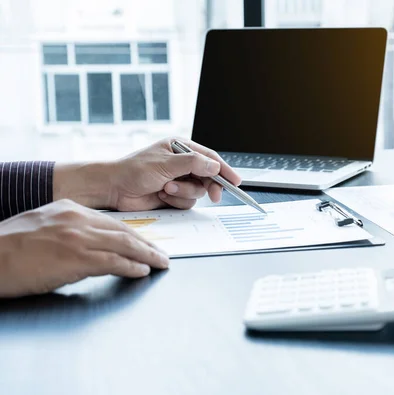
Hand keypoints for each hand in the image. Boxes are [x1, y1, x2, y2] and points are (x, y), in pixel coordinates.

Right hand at [0, 199, 169, 297]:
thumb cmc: (8, 248)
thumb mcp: (42, 227)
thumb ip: (68, 230)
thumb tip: (90, 245)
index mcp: (69, 210)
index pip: (111, 222)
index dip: (132, 234)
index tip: (145, 242)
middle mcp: (77, 220)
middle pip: (123, 231)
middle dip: (146, 244)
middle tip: (161, 254)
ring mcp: (78, 238)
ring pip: (124, 244)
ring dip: (146, 256)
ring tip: (160, 263)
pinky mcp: (76, 258)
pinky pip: (113, 261)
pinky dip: (131, 267)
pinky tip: (141, 271)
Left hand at [53, 138, 241, 210]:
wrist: (113, 189)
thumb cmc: (133, 170)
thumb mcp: (165, 163)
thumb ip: (193, 164)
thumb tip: (214, 166)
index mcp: (181, 148)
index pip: (210, 158)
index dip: (224, 170)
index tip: (235, 180)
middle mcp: (181, 164)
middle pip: (208, 177)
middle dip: (207, 185)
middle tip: (213, 194)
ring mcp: (178, 180)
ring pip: (198, 191)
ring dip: (184, 193)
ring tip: (167, 189)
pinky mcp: (172, 196)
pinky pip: (187, 202)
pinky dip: (176, 201)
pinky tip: (162, 195)